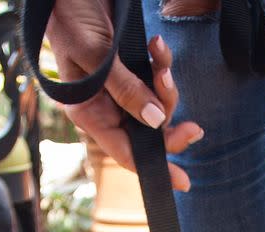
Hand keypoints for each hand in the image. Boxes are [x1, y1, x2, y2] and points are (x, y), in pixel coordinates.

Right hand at [45, 0, 202, 190]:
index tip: (182, 182)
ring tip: (161, 57)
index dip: (154, 167)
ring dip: (167, 86)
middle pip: (148, 132)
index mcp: (89, 112)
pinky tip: (158, 45)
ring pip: (157, 105)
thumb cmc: (69, 16)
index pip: (124, 152)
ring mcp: (121, 87)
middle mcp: (106, 105)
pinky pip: (157, 77)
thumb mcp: (96, 55)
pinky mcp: (132, 67)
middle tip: (195, 129)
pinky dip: (163, 64)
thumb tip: (155, 122)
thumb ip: (126, 89)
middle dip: (171, 127)